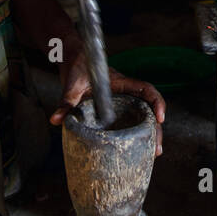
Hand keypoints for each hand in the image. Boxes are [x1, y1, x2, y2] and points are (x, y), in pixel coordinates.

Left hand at [52, 53, 166, 156]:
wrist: (73, 61)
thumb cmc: (77, 68)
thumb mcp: (72, 85)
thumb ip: (66, 102)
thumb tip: (56, 120)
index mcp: (121, 83)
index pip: (146, 90)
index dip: (156, 103)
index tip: (160, 118)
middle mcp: (126, 94)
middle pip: (148, 110)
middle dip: (156, 130)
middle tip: (157, 149)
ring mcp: (122, 103)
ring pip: (141, 119)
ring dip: (149, 135)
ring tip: (152, 155)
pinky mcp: (115, 112)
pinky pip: (129, 123)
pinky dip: (135, 136)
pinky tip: (137, 151)